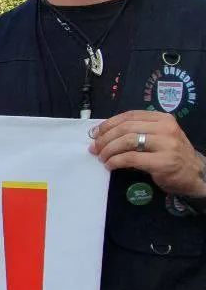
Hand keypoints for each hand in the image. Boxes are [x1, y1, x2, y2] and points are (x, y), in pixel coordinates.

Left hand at [90, 110, 205, 197]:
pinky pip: (131, 158)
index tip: (95, 133)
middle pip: (125, 128)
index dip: (109, 123)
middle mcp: (166, 128)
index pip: (129, 115)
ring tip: (102, 157)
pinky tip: (110, 165)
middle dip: (105, 138)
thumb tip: (103, 134)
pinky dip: (115, 161)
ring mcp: (166, 145)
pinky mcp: (163, 162)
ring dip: (108, 150)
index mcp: (163, 119)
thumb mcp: (159, 137)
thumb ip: (138, 131)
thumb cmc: (171, 155)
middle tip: (95, 148)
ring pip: (127, 141)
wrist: (194, 174)